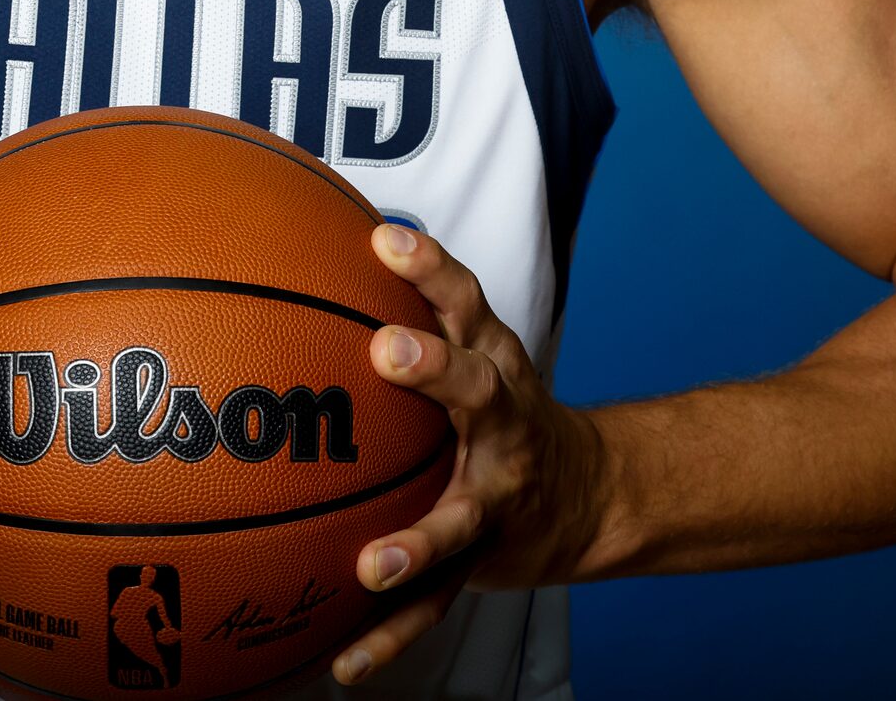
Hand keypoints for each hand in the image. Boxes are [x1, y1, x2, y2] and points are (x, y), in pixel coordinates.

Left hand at [331, 222, 606, 685]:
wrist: (588, 495)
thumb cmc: (499, 403)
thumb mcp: (472, 345)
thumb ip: (408, 301)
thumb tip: (306, 237)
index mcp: (493, 363)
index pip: (465, 301)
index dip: (431, 267)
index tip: (386, 239)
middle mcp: (503, 425)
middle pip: (478, 391)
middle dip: (436, 369)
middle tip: (388, 350)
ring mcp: (494, 498)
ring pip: (460, 518)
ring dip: (418, 541)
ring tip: (372, 564)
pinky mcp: (481, 561)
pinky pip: (433, 604)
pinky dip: (390, 636)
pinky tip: (343, 666)